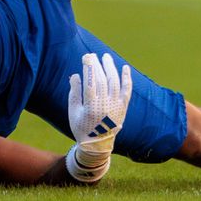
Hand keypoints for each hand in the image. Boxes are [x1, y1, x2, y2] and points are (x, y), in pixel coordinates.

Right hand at [66, 53, 130, 182]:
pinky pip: (127, 91)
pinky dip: (127, 79)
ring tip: (106, 57)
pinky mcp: (123, 108)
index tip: (86, 57)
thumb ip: (74, 93)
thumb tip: (76, 75)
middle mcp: (105, 105)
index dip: (89, 68)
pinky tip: (125, 68)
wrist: (97, 145)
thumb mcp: (73, 112)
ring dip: (111, 68)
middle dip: (97, 65)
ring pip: (115, 82)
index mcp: (90, 107)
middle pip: (102, 80)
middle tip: (92, 55)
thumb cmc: (81, 127)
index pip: (90, 83)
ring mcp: (116, 106)